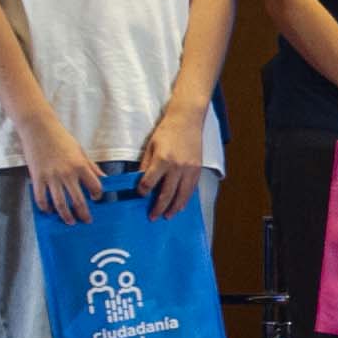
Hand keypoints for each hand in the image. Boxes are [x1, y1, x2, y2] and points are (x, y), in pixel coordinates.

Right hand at [19, 115, 104, 224]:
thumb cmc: (61, 139)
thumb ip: (91, 166)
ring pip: (60, 203)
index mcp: (81, 166)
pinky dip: (45, 207)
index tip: (97, 199)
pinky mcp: (37, 178)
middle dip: (84, 213)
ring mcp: (51, 177)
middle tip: (87, 221)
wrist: (39, 129)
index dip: (97, 195)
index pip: (95, 186)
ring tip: (70, 221)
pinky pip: (41, 197)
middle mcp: (67, 174)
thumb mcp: (81, 151)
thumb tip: (103, 178)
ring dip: (66, 215)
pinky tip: (49, 211)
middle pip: (78, 200)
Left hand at [136, 104, 205, 220]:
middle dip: (159, 207)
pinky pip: (191, 188)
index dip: (143, 191)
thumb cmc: (167, 131)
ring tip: (168, 215)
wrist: (187, 120)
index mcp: (162, 160)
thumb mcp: (150, 146)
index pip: (149, 183)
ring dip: (174, 207)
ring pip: (182, 194)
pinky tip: (181, 204)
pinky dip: (186, 198)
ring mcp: (189, 168)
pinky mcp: (197, 168)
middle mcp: (177, 167)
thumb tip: (140, 181)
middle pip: (167, 193)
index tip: (140, 195)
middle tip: (153, 217)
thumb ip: (146, 165)